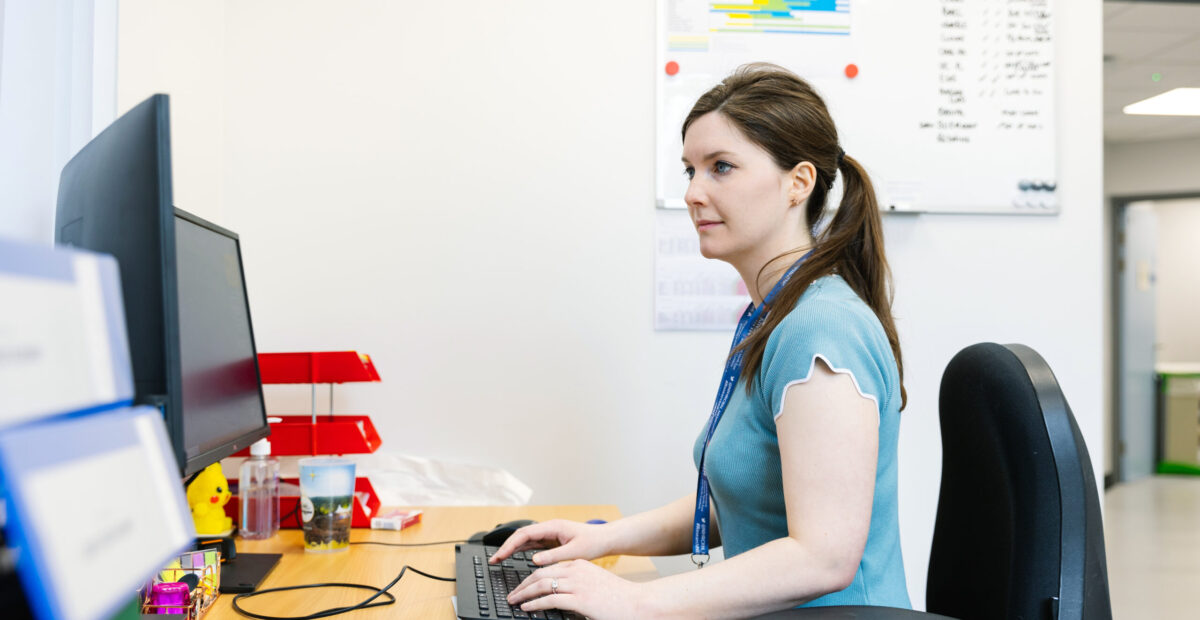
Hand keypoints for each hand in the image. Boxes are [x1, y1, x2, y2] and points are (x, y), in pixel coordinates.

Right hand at [488, 519, 612, 565]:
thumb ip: (554, 556)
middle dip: (506, 547)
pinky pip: (532, 545)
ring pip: (525, 540)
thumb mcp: (575, 552)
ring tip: (498, 559)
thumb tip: (534, 560)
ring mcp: (549, 534)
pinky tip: (513, 556)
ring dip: (511, 549)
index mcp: (553, 526)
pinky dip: (521, 551)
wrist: (605, 539)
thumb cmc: (593, 542)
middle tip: (493, 559)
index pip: (525, 534)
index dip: (510, 544)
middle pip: (521, 536)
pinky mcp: (551, 541)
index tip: (500, 555)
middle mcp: (548, 528)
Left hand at [507, 559, 653, 618]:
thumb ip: (578, 585)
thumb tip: (560, 595)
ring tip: (514, 601)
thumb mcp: (595, 585)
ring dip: (523, 594)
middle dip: (522, 585)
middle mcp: (577, 571)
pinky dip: (534, 604)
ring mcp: (578, 584)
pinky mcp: (579, 599)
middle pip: (540, 574)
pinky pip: (549, 600)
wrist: (639, 603)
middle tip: (512, 594)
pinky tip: (526, 608)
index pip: (548, 568)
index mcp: (580, 565)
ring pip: (541, 585)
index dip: (530, 577)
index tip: (522, 586)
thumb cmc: (620, 598)